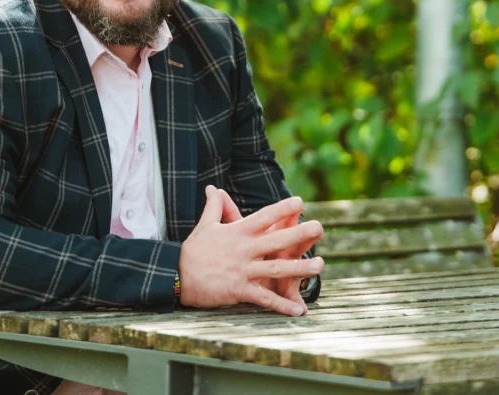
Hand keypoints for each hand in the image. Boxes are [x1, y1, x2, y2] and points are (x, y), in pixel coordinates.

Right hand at [179, 185, 323, 315]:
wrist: (178, 275)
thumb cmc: (194, 250)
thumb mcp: (205, 225)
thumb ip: (214, 206)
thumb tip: (212, 188)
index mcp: (237, 232)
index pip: (263, 217)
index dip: (281, 209)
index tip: (299, 201)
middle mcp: (243, 250)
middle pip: (275, 240)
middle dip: (298, 234)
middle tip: (320, 227)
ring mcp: (242, 270)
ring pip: (276, 269)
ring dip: (299, 268)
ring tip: (320, 265)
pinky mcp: (239, 290)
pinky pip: (264, 298)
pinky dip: (282, 305)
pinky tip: (299, 310)